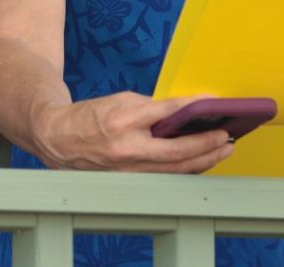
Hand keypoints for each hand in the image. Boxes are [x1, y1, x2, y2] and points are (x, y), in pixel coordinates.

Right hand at [31, 91, 233, 173]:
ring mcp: (127, 170)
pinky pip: (162, 176)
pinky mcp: (126, 181)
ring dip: (202, 160)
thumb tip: (183, 113)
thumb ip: (152, 108)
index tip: (214, 104)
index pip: (168, 113)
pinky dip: (183, 169)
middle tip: (227, 136)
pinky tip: (199, 162)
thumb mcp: (121, 101)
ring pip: (174, 169)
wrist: (56, 137)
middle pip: (177, 151)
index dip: (194, 108)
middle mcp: (126, 149)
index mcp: (123, 121)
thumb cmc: (90, 115)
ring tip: (222, 150)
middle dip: (207, 145)